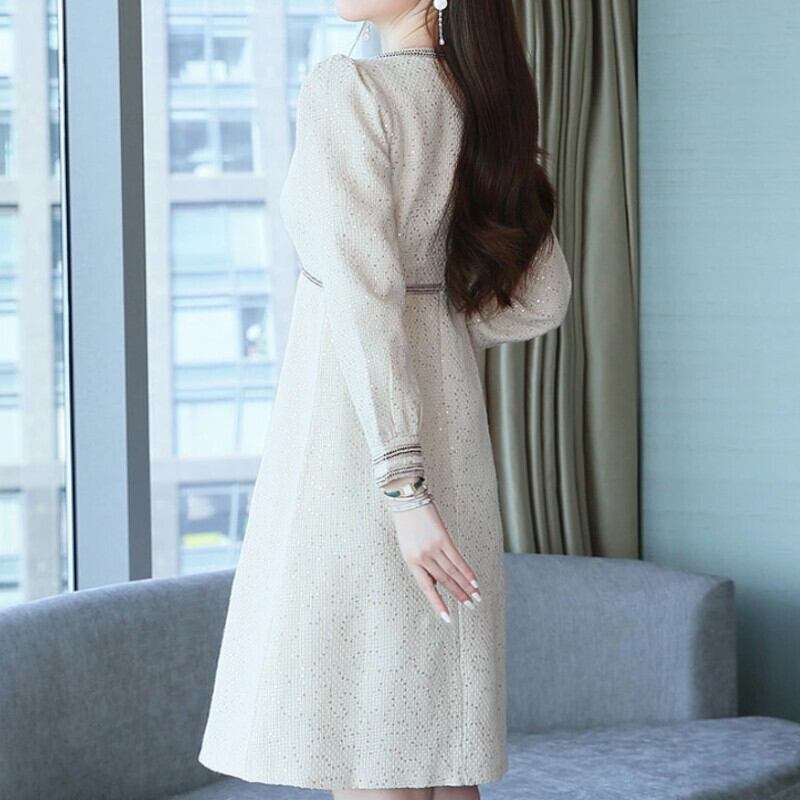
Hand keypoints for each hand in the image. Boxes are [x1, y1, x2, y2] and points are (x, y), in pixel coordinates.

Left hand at [391, 500, 481, 622]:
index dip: (438, 603)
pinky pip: (457, 558)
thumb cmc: (406, 524)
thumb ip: (421, 565)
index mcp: (410, 562)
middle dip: (458, 595)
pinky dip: (467, 571)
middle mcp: (422, 557)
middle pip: (443, 581)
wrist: (406, 500)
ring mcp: (433, 548)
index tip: (447, 618)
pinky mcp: (443, 538)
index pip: (426, 588)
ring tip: (476, 597)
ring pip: (452, 572)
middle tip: (470, 606)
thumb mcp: (407, 548)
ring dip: (466, 586)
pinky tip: (475, 580)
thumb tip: (436, 583)